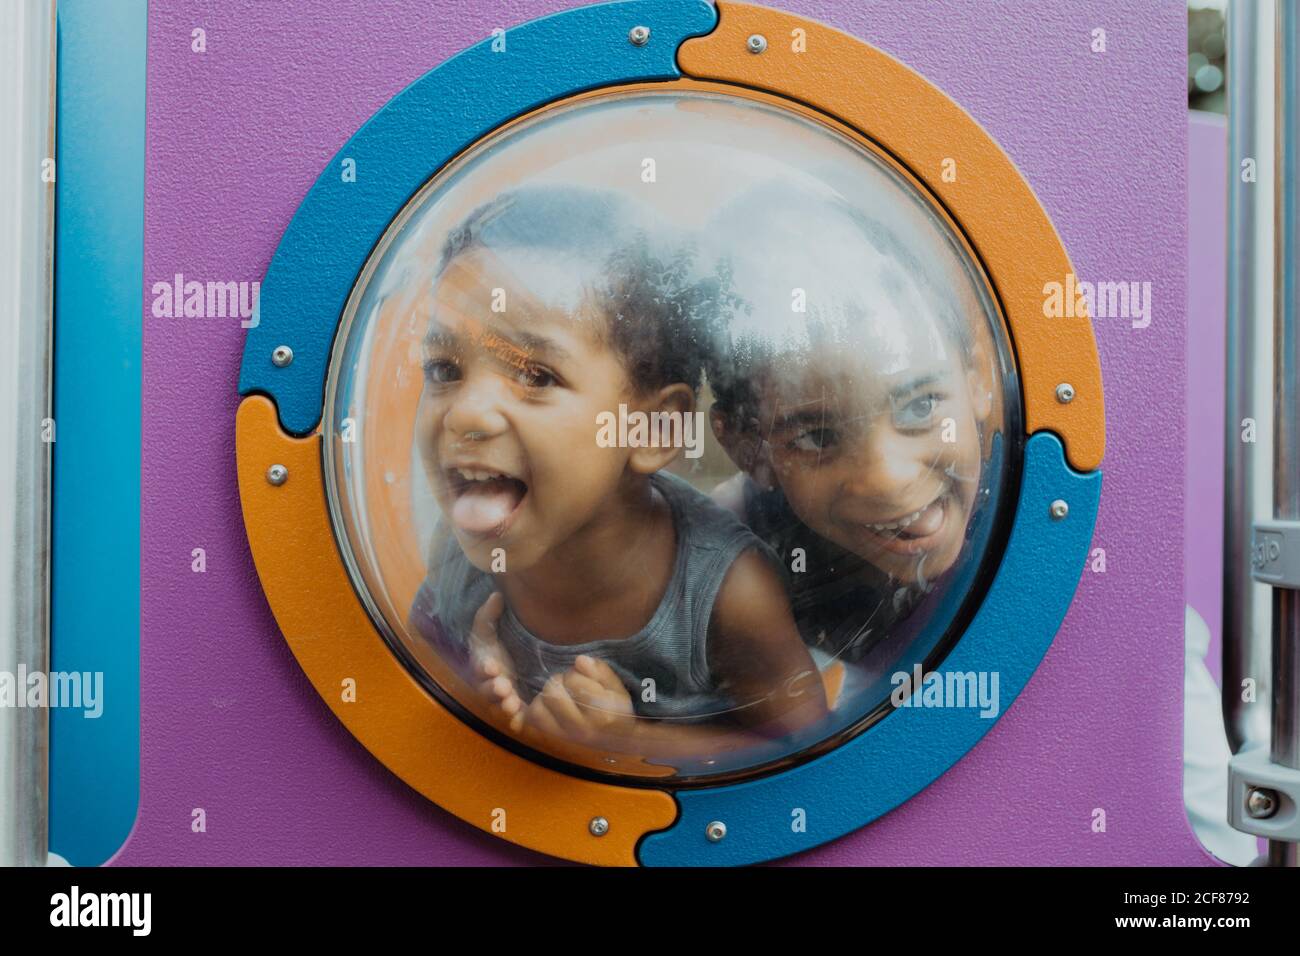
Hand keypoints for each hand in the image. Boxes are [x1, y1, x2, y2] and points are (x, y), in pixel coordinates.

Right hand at [466, 592, 523, 725]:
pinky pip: (514, 717)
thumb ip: (489, 613)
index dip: (484, 667)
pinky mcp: (516, 705)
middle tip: (503, 685)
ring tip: (512, 702)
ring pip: (499, 705)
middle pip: (487, 690)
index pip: (480, 667)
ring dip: (504, 705)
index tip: (492, 665)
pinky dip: (515, 721)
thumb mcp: (488, 627)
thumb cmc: (495, 643)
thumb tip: (497, 595)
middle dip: (493, 688)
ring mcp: (502, 696)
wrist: (512, 657)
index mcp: (482, 664)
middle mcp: (490, 683)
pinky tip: (521, 722)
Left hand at [515, 655, 635, 745]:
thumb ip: (600, 671)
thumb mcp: (617, 688)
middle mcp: (580, 728)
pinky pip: (532, 721)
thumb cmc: (616, 709)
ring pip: (537, 710)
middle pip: (552, 693)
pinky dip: (534, 709)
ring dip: (544, 697)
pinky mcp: (552, 739)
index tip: (583, 678)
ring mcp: (564, 737)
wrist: (616, 740)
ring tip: (557, 695)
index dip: (575, 673)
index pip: (573, 681)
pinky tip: (545, 705)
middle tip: (568, 685)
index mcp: (600, 713)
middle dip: (558, 682)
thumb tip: (579, 660)